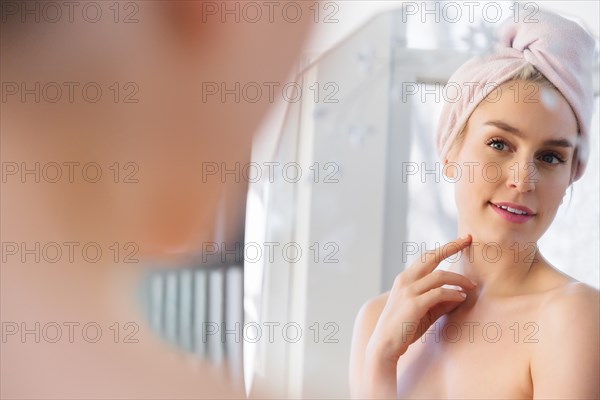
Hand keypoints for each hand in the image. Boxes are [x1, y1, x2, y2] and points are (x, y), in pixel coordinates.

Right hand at [367, 235, 475, 365]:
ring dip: (459, 279)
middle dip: (452, 246)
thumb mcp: (424, 312)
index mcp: (405, 278)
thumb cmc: (403, 329)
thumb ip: (440, 302)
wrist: (384, 345)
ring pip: (440, 276)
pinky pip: (439, 293)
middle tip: (468, 240)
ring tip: (471, 286)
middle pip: (432, 256)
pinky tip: (461, 298)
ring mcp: (408, 291)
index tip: (462, 240)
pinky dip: (453, 294)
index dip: (445, 247)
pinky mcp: (414, 304)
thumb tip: (461, 295)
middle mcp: (405, 280)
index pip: (427, 257)